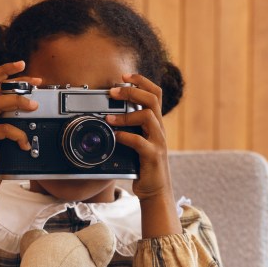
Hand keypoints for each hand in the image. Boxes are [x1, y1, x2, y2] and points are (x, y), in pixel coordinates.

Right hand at [0, 60, 42, 193]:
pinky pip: (4, 129)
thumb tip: (32, 108)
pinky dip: (19, 135)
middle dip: (9, 73)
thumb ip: (11, 120)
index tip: (23, 65)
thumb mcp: (3, 135)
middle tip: (32, 76)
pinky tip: (25, 144)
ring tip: (35, 106)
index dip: (6, 71)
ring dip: (19, 102)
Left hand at [107, 74, 171, 200]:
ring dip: (126, 114)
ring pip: (148, 116)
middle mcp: (159, 129)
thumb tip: (108, 114)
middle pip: (152, 99)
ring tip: (109, 118)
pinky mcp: (153, 156)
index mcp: (156, 123)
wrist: (155, 190)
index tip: (125, 76)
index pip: (155, 93)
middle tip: (113, 91)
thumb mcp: (138, 142)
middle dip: (132, 91)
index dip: (142, 81)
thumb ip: (130, 128)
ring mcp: (158, 142)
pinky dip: (125, 137)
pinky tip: (115, 137)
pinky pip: (140, 141)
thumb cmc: (143, 166)